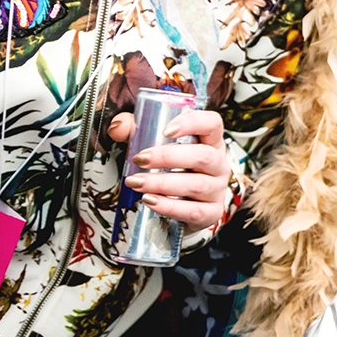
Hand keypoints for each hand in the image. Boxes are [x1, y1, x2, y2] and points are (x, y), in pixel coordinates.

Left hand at [108, 109, 231, 233]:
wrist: (183, 205)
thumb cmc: (172, 170)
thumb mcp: (157, 146)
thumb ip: (136, 132)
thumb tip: (117, 127)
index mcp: (210, 142)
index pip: (212, 123)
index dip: (192, 123)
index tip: (165, 131)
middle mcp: (219, 164)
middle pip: (203, 156)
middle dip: (168, 157)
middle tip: (140, 159)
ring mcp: (217, 190)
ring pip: (196, 185)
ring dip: (162, 183)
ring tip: (135, 182)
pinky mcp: (211, 212)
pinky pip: (193, 211)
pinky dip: (169, 206)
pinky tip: (149, 200)